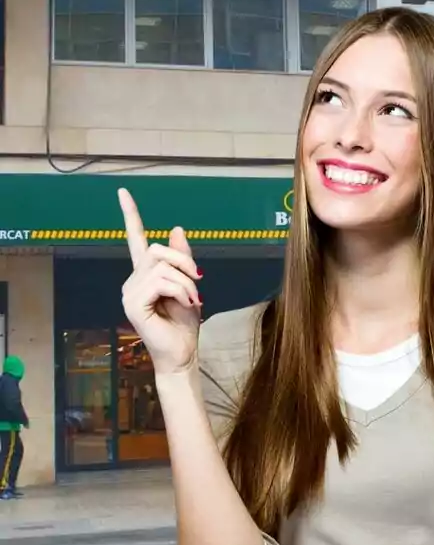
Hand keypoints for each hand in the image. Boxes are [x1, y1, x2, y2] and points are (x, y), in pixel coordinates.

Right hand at [119, 189, 202, 374]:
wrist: (183, 352)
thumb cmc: (185, 322)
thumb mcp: (190, 284)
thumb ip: (182, 259)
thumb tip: (176, 228)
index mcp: (145, 274)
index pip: (135, 239)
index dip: (130, 215)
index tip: (123, 192)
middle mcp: (133, 280)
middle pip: (156, 249)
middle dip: (184, 261)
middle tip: (199, 281)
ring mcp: (130, 292)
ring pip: (163, 267)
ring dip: (187, 282)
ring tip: (192, 299)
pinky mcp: (133, 304)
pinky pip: (162, 283)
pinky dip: (182, 291)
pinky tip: (186, 304)